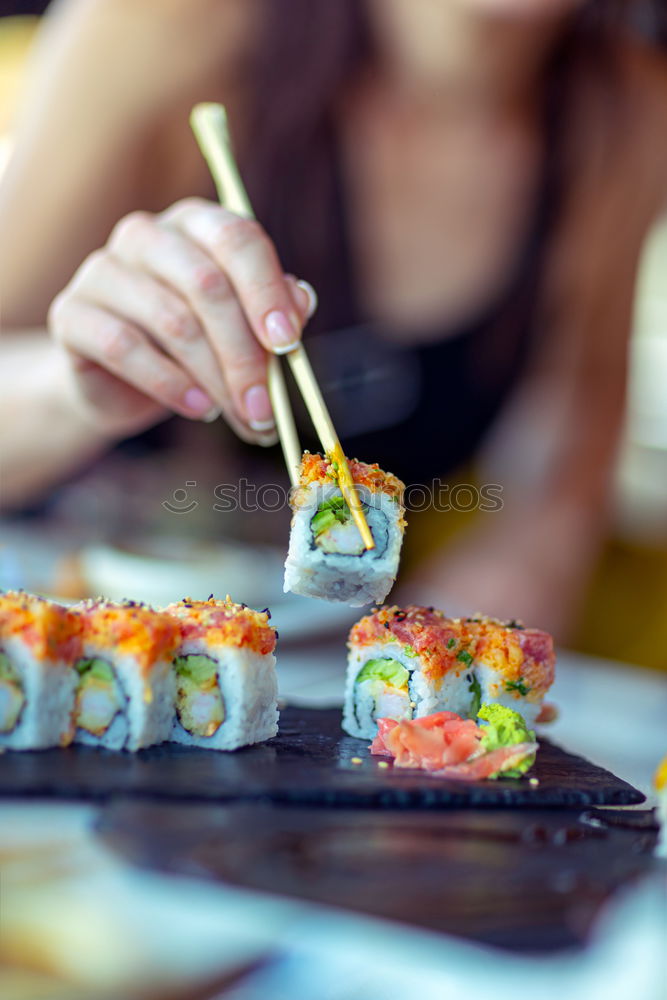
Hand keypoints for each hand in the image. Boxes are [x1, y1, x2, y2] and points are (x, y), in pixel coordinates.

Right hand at [48, 198, 316, 440]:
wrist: (122, 384)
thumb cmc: (193, 348)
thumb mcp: (242, 330)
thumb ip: (274, 312)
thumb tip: (302, 302)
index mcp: (195, 223)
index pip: (237, 239)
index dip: (266, 292)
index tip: (288, 344)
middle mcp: (146, 234)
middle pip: (207, 285)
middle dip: (244, 354)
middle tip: (266, 407)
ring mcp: (102, 269)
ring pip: (173, 321)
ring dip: (215, 379)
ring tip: (238, 415)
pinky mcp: (71, 313)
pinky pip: (125, 347)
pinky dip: (170, 384)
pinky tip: (199, 408)